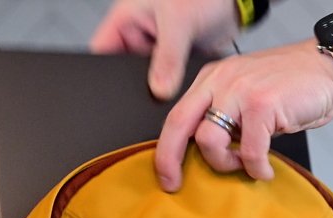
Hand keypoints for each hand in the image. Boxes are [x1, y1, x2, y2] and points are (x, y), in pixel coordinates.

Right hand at [90, 0, 240, 100]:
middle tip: (152, 93)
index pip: (102, 52)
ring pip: (147, 81)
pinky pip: (168, 83)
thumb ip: (168, 57)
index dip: (102, 74)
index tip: (114, 93)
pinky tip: (183, 89)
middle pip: (123, 72)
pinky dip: (174, 88)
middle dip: (136, 86)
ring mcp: (155, 53)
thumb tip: (159, 89)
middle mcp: (138, 37)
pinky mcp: (173, 64)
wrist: (231, 2)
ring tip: (172, 87)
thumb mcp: (179, 22)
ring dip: (159, 88)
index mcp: (125, 20)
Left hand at [155, 41, 332, 191]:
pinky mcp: (263, 104)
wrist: (330, 67)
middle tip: (176, 183)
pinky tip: (266, 170)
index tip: (167, 176)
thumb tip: (210, 154)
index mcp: (213, 79)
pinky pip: (250, 150)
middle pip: (180, 125)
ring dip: (226, 164)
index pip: (177, 116)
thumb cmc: (293, 86)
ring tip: (247, 165)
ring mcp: (241, 90)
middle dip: (170, 160)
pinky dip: (257, 168)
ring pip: (210, 140)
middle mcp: (222, 81)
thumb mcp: (248, 95)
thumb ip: (226, 116)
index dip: (166, 150)